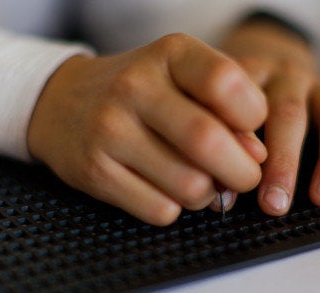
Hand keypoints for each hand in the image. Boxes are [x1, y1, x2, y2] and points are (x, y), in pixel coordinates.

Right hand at [27, 33, 267, 225]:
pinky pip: (160, 210)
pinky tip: (165, 189)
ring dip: (207, 194)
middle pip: (209, 142)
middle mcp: (135, 86)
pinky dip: (174, 208)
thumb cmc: (140, 93)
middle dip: (242, 172)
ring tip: (199, 182)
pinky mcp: (94, 170)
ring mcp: (110, 129)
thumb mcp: (184, 80)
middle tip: (241, 176)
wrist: (62, 102)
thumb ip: (228, 111)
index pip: (227, 83)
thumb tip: (257, 157)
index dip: (253, 116)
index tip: (248, 130)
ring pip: (190, 185)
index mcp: (169, 54)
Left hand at [219, 18, 319, 215]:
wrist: (269, 66)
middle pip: (289, 113)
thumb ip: (222, 147)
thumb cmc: (237, 106)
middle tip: (275, 204)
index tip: (236, 184)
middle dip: (284, 162)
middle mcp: (286, 76)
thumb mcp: (221, 112)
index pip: (243, 104)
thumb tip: (224, 195)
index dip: (241, 143)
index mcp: (247, 75)